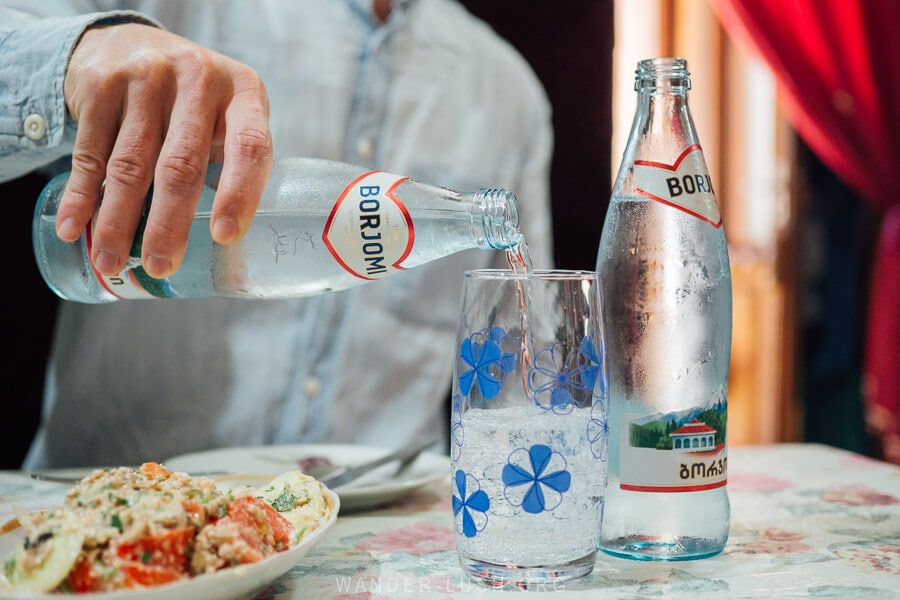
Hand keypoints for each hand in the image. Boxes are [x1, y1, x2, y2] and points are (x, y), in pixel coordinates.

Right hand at [59, 23, 272, 277]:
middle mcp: (198, 79)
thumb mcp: (230, 114)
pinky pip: (90, 153)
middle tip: (160, 267)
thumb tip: (226, 245)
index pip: (249, 147)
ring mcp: (147, 78)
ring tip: (112, 261)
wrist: (133, 44)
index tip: (223, 237)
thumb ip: (234, 162)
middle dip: (168, 224)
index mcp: (243, 93)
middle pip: (181, 165)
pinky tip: (74, 227)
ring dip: (117, 221)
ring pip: (130, 164)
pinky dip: (80, 196)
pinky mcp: (102, 86)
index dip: (239, 194)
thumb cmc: (197, 100)